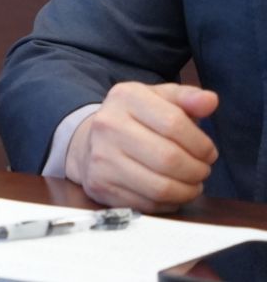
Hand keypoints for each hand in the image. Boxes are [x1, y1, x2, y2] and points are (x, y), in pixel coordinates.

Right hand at [66, 82, 219, 210]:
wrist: (90, 142)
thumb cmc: (136, 120)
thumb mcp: (159, 100)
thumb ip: (186, 98)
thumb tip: (210, 100)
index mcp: (125, 97)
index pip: (175, 123)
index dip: (201, 144)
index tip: (208, 152)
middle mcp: (108, 124)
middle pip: (169, 158)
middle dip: (198, 170)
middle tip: (202, 170)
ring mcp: (101, 157)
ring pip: (161, 187)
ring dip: (188, 190)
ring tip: (192, 183)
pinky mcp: (100, 185)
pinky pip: (148, 204)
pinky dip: (169, 203)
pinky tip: (172, 192)